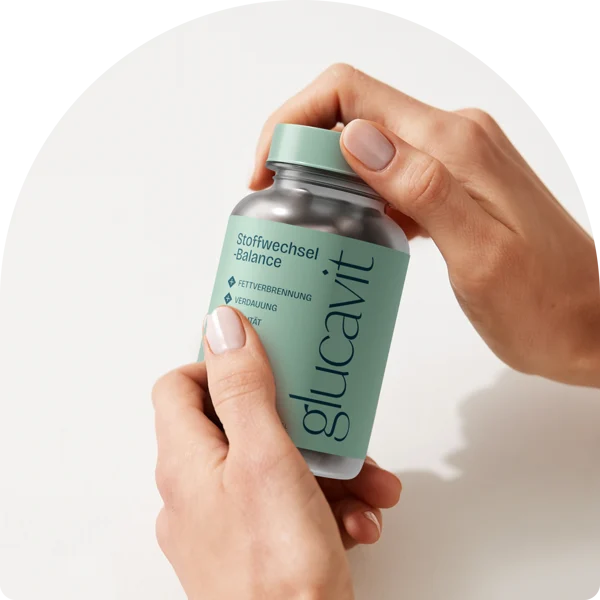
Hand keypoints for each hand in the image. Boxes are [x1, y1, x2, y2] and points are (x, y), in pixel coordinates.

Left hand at [152, 307, 400, 599]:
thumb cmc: (275, 568)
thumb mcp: (265, 456)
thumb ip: (242, 388)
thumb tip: (221, 326)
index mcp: (186, 461)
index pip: (181, 386)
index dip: (220, 365)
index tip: (265, 358)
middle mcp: (198, 490)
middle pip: (242, 425)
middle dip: (298, 422)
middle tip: (332, 422)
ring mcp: (226, 522)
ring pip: (276, 467)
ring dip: (327, 467)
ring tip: (368, 482)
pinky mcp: (257, 547)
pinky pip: (290, 507)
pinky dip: (327, 505)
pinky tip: (361, 520)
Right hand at [250, 64, 599, 388]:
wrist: (592, 323)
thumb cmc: (545, 304)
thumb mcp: (482, 255)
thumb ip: (423, 189)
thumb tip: (357, 141)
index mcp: (454, 144)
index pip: (351, 94)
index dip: (296, 120)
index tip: (269, 171)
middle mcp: (452, 138)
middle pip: (353, 114)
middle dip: (302, 148)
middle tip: (280, 205)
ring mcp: (453, 161)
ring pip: (367, 146)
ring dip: (327, 174)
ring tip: (306, 222)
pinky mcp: (452, 186)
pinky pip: (390, 175)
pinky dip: (357, 195)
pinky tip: (349, 231)